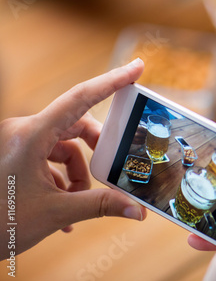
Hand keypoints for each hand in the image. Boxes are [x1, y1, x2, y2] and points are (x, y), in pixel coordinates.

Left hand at [0, 58, 147, 259]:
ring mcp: (17, 143)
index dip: (112, 81)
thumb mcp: (55, 213)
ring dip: (78, 172)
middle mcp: (23, 131)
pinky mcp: (14, 155)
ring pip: (63, 145)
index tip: (137, 68)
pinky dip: (61, 180)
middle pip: (76, 125)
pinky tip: (63, 208)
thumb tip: (137, 210)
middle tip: (114, 166)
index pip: (80, 98)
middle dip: (97, 149)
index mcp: (31, 135)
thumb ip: (100, 206)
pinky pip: (48, 158)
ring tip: (79, 199)